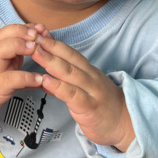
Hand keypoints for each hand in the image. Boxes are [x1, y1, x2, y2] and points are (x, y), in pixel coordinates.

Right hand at [0, 23, 41, 118]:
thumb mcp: (6, 64)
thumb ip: (20, 54)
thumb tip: (40, 43)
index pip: (6, 32)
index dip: (23, 27)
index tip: (40, 28)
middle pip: (0, 36)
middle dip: (19, 31)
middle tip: (36, 35)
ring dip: (18, 46)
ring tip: (35, 48)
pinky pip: (10, 79)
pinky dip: (26, 78)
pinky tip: (38, 79)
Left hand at [30, 26, 134, 150]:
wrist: (126, 125)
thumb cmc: (102, 106)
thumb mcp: (85, 90)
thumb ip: (66, 82)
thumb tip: (44, 76)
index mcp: (89, 71)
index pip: (70, 52)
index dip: (54, 42)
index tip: (38, 33)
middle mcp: (91, 77)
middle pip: (70, 58)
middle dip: (50, 46)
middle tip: (32, 37)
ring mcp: (92, 91)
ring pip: (71, 73)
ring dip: (51, 62)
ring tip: (35, 53)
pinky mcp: (90, 108)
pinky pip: (73, 95)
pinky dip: (58, 86)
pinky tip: (45, 81)